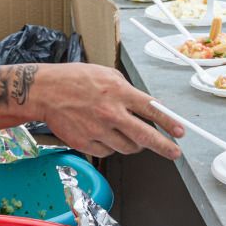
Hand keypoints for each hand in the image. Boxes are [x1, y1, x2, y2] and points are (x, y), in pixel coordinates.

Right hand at [32, 64, 183, 159]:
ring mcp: (98, 130)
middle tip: (174, 152)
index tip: (180, 132)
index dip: (169, 123)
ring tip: (128, 135)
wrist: (45, 91)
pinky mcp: (86, 143)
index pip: (151, 110)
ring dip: (133, 144)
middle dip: (164, 146)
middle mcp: (111, 113)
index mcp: (118, 92)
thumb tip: (145, 106)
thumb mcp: (106, 74)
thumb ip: (126, 91)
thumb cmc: (74, 79)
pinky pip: (108, 152)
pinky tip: (104, 135)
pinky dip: (110, 146)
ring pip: (127, 147)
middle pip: (145, 136)